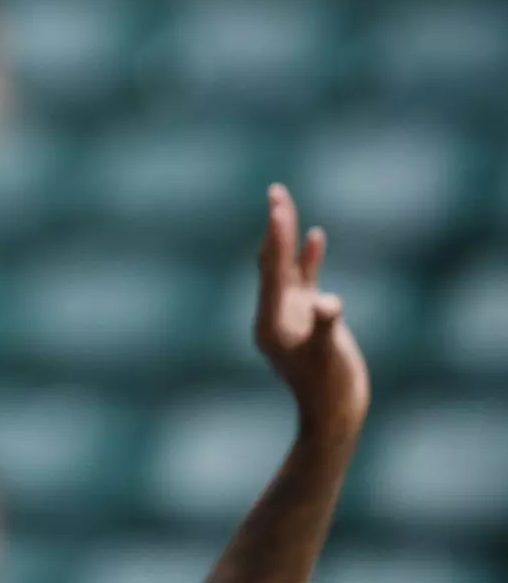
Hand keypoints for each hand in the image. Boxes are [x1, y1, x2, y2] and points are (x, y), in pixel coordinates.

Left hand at [255, 184, 369, 437]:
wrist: (332, 413)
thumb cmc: (329, 388)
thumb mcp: (328, 357)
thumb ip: (326, 327)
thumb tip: (329, 304)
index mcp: (270, 319)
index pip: (272, 268)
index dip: (277, 237)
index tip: (278, 207)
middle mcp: (274, 311)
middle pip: (272, 259)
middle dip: (274, 226)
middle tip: (275, 190)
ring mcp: (289, 312)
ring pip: (285, 266)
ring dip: (286, 236)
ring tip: (283, 202)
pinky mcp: (306, 315)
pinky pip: (304, 278)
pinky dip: (307, 258)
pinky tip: (315, 235)